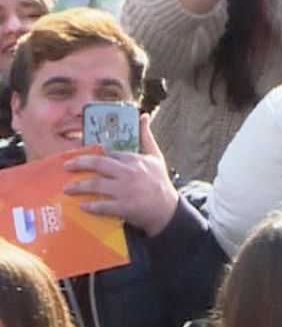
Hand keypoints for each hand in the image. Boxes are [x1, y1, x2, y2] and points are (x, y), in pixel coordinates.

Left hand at [63, 115, 181, 235]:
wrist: (169, 210)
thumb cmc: (159, 182)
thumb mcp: (155, 157)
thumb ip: (146, 136)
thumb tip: (143, 115)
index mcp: (135, 160)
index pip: (108, 153)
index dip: (91, 154)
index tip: (77, 156)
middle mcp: (130, 173)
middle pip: (98, 164)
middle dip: (78, 164)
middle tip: (66, 167)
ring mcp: (127, 191)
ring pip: (96, 185)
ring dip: (78, 186)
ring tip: (67, 188)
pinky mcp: (126, 207)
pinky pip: (103, 206)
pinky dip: (90, 206)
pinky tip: (81, 205)